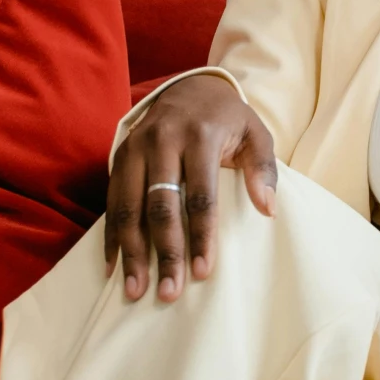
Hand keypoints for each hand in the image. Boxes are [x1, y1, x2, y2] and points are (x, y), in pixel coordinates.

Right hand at [106, 74, 276, 301]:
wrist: (190, 86)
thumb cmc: (227, 119)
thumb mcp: (255, 133)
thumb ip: (263, 168)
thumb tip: (268, 208)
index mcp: (199, 136)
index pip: (200, 194)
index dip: (201, 235)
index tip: (203, 272)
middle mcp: (161, 141)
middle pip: (160, 206)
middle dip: (164, 252)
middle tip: (169, 292)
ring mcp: (135, 148)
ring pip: (128, 207)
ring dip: (132, 252)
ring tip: (135, 290)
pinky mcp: (119, 156)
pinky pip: (111, 201)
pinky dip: (111, 236)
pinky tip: (113, 266)